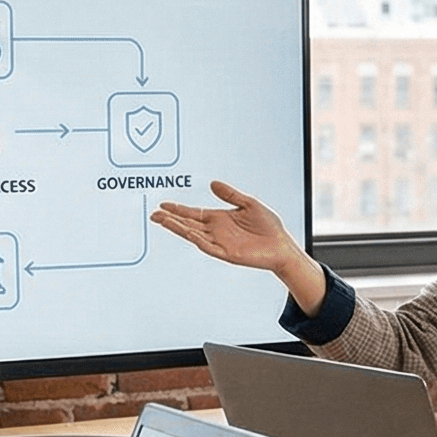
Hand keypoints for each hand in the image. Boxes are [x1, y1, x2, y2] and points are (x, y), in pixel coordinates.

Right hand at [153, 181, 319, 304]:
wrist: (282, 245)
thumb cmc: (268, 226)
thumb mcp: (249, 203)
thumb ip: (230, 195)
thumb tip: (213, 183)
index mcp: (220, 219)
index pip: (194, 213)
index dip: (178, 209)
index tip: (163, 205)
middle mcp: (216, 231)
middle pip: (188, 224)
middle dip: (171, 219)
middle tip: (154, 214)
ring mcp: (220, 243)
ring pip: (193, 235)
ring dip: (178, 229)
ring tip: (163, 221)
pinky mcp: (227, 253)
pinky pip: (208, 246)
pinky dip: (197, 240)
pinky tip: (187, 233)